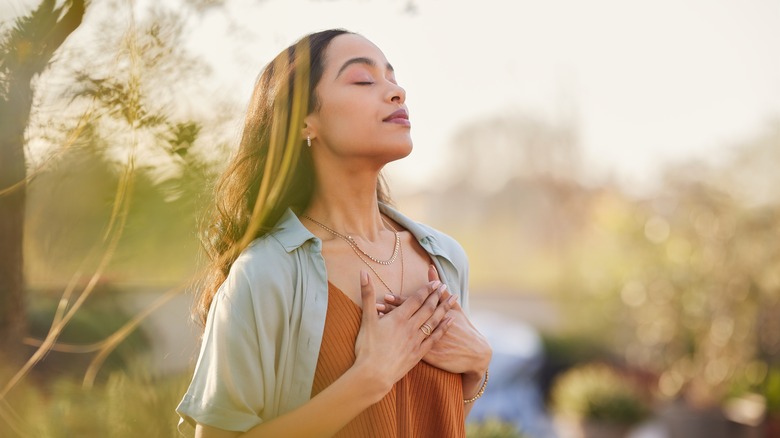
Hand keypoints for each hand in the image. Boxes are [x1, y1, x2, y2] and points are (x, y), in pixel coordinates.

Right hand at [353, 270, 454, 399]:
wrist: (374, 375)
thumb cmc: (367, 347)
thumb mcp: (366, 319)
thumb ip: (367, 294)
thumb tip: (363, 272)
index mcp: (398, 317)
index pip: (416, 300)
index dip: (426, 290)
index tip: (435, 282)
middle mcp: (410, 327)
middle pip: (428, 308)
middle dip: (437, 296)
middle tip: (445, 286)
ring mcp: (416, 340)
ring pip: (434, 321)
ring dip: (444, 308)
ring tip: (453, 299)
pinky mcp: (419, 353)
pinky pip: (435, 337)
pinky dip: (444, 328)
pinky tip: (451, 321)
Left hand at [377, 266, 491, 379]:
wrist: (473, 354)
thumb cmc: (464, 329)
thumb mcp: (455, 309)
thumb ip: (441, 291)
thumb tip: (431, 269)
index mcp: (434, 316)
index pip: (413, 306)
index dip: (399, 301)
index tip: (386, 295)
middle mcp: (428, 328)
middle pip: (406, 319)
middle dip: (390, 312)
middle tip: (376, 306)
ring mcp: (426, 343)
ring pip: (403, 333)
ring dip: (390, 327)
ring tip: (377, 321)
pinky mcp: (425, 356)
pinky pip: (407, 349)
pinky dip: (396, 343)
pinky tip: (384, 341)